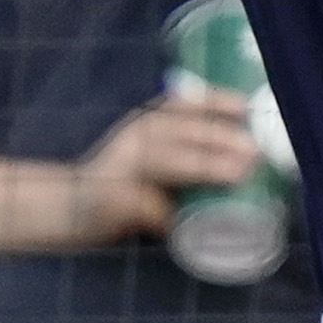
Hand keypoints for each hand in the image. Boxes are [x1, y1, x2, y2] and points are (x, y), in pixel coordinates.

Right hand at [68, 96, 263, 242]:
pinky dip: (170, 216)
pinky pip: (148, 208)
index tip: (246, 108)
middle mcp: (133, 138)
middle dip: (218, 138)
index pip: (181, 103)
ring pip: (166, 161)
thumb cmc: (124, 183)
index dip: (215, 102)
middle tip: (253, 151)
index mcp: (146, 123)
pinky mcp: (114, 200)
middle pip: (179, 130)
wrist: (68, 208)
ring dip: (203, 167)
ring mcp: (121, 168)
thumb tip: (245, 156)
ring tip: (236, 175)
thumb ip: (184, 148)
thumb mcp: (150, 154)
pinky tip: (190, 220)